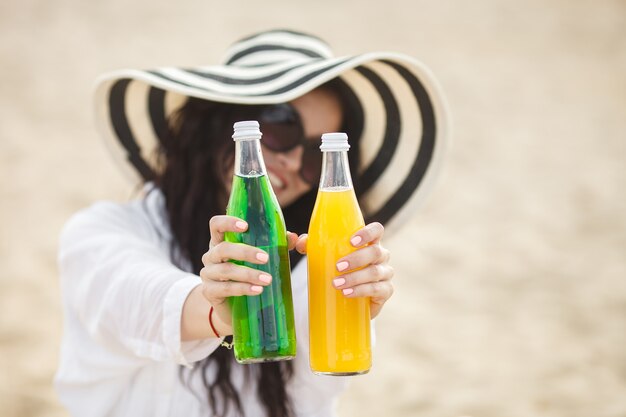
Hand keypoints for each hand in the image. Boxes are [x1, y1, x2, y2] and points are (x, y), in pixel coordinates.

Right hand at [199, 215, 298, 334]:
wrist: (234, 308)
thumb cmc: (247, 274)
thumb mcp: (260, 258)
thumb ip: (276, 245)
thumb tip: (295, 237)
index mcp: (221, 241)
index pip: (216, 225)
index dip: (228, 222)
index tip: (245, 226)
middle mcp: (211, 256)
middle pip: (223, 248)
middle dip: (245, 252)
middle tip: (265, 258)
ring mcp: (208, 274)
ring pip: (226, 270)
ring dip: (248, 274)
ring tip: (267, 279)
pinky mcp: (209, 292)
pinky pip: (225, 289)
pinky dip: (242, 289)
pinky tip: (257, 290)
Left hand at [296, 222, 393, 318]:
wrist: (348, 299)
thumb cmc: (338, 269)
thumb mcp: (324, 255)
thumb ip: (311, 245)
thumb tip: (298, 241)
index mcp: (369, 242)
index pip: (377, 230)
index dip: (368, 233)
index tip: (352, 241)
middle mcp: (381, 256)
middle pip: (376, 252)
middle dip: (357, 259)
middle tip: (337, 266)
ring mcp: (385, 274)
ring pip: (375, 272)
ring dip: (355, 278)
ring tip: (336, 284)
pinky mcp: (385, 291)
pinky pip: (378, 289)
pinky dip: (361, 291)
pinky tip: (347, 293)